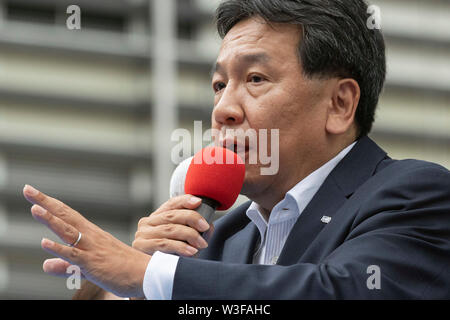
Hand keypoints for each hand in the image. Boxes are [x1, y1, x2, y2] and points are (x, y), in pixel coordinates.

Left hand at [23, 184, 150, 297]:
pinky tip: (45, 242)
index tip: (35, 193)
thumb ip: (64, 265)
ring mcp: (91, 249)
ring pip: (68, 232)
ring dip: (51, 220)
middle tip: (28, 189)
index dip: (50, 204)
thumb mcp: (90, 266)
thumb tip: (45, 265)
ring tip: (35, 208)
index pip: (67, 215)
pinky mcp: (92, 264)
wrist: (146, 273)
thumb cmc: (123, 269)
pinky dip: (59, 249)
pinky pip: (73, 256)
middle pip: (65, 216)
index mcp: (91, 234)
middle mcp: (90, 237)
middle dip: (46, 203)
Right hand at [132, 195, 213, 256]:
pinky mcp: (141, 246)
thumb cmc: (168, 258)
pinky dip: (180, 246)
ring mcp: (142, 234)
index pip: (171, 204)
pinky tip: (191, 251)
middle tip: (205, 227)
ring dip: (189, 235)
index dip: (185, 200)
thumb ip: (195, 232)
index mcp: (157, 217)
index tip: (199, 202)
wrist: (151, 278)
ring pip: (169, 229)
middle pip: (172, 215)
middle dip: (192, 218)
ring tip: (201, 244)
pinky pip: (164, 243)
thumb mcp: (182, 242)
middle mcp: (147, 223)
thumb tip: (209, 226)